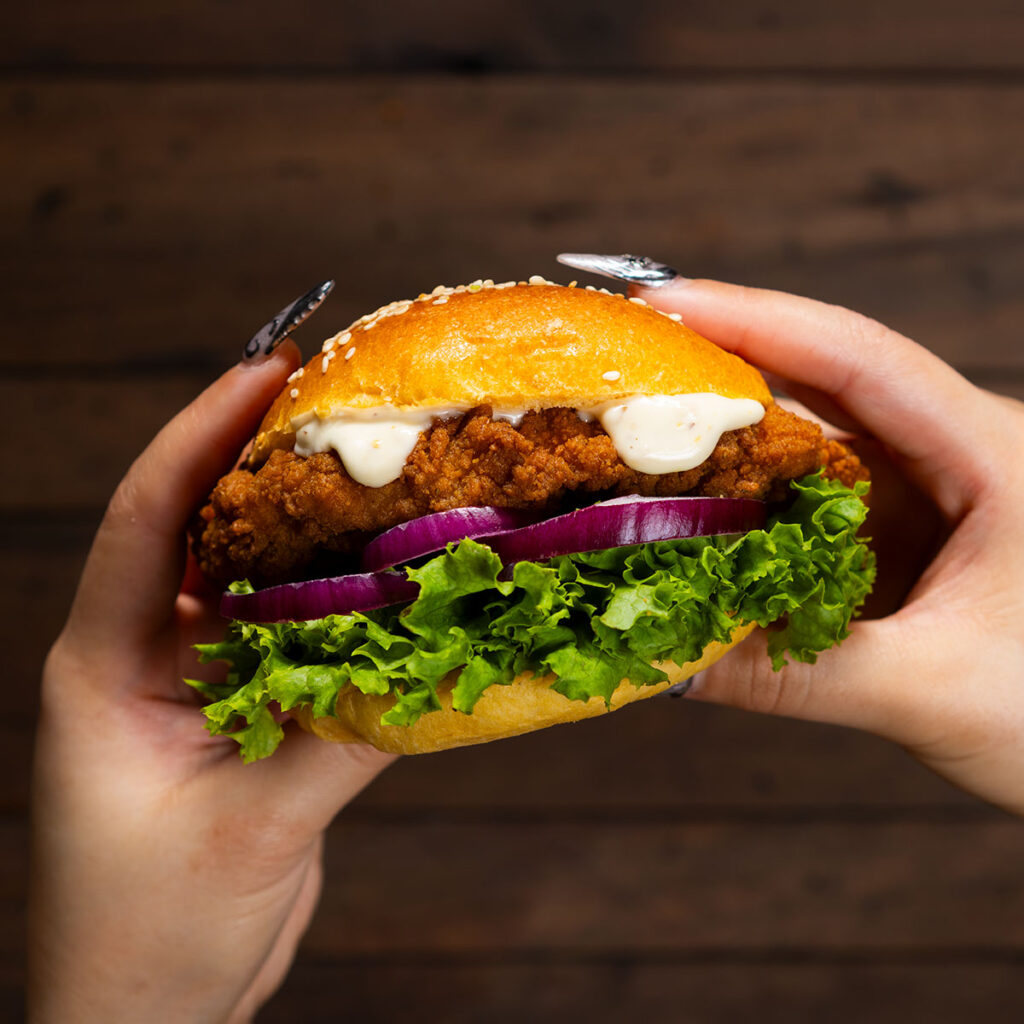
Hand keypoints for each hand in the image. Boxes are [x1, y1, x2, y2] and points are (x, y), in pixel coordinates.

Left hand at [29, 342, 395, 1022]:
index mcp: (104, 666)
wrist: (142, 1014)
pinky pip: (290, 633)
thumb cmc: (148, 939)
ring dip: (304, 521)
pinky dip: (337, 598)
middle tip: (330, 391)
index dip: (198, 435)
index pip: (144, 519)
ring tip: (369, 461)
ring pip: (250, 575)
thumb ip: (333, 739)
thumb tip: (421, 658)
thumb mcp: (246, 834)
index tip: (260, 371)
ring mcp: (194, 683)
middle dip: (257, 452)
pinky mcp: (241, 713)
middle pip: (199, 524)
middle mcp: (144, 656)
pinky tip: (389, 574)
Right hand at [637, 279, 1023, 813]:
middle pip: (824, 381)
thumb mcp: (934, 692)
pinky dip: (749, 499)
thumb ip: (798, 675)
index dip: (758, 321)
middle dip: (722, 363)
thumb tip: (668, 664)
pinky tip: (694, 508)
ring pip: (812, 441)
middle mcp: (955, 453)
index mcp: (992, 452)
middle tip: (625, 359)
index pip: (861, 358)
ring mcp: (926, 492)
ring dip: (728, 437)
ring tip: (636, 430)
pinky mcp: (902, 533)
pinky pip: (811, 496)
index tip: (665, 303)